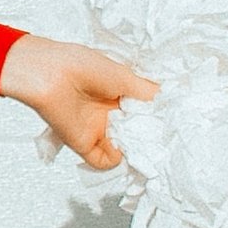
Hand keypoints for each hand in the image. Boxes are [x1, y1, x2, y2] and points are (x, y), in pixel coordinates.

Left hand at [0, 31, 158, 171]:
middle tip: (170, 140)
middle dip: (151, 138)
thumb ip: (149, 94)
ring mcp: (98, 130)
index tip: (178, 125)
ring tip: (152, 145)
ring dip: (137, 150)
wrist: (50, 74)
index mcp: (119, 95)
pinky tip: (128, 150)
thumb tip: (171, 105)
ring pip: (124, 150)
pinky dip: (117, 160)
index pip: (145, 113)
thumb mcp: (125, 77)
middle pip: (136, 134)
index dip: (159, 120)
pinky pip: (105, 161)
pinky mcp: (85, 145)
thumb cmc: (83, 67)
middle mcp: (110, 114)